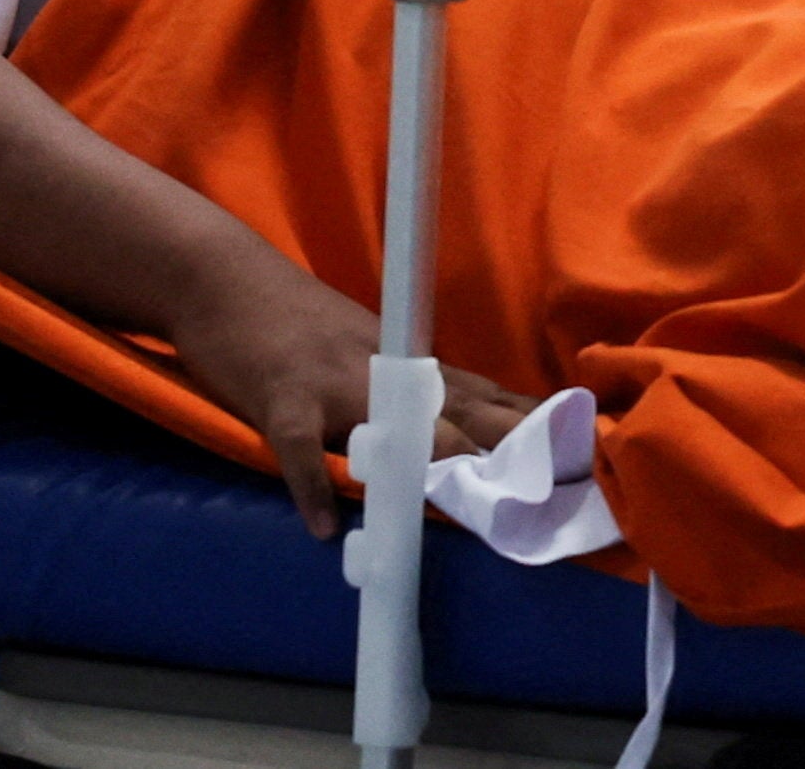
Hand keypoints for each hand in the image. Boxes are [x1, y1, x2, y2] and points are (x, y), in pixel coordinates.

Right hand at [165, 235, 538, 539]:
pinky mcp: (282, 397)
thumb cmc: (296, 320)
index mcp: (408, 362)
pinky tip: (321, 526)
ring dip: (428, 460)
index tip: (580, 449)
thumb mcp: (367, 347)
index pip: (484, 395)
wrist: (224, 278)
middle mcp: (385, 370)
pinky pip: (298, 448)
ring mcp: (334, 382)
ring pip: (394, 422)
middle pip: (459, 409)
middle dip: (507, 445)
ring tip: (464, 498)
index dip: (531, 424)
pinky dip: (309, 485)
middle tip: (552, 481)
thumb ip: (408, 390)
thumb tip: (456, 434)